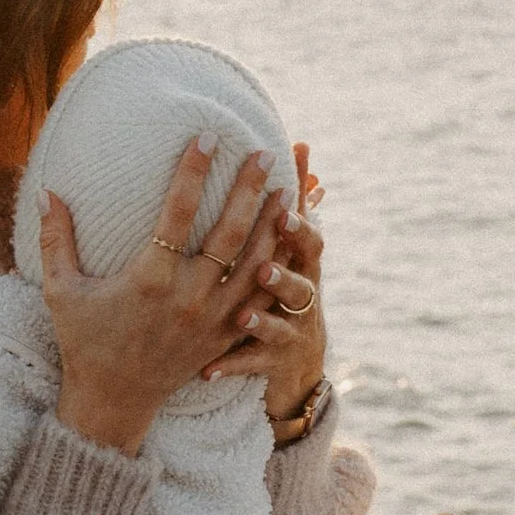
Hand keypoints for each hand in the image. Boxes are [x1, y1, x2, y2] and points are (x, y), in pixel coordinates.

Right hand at [39, 137, 293, 456]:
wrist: (114, 400)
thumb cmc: (84, 341)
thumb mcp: (61, 292)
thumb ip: (55, 240)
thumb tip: (45, 192)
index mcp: (148, 280)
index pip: (177, 213)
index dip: (193, 171)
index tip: (207, 136)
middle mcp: (187, 298)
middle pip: (229, 234)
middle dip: (248, 189)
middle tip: (263, 151)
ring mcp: (212, 320)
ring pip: (255, 264)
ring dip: (272, 225)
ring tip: (286, 189)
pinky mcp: (225, 337)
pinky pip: (261, 298)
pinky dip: (277, 269)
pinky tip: (287, 243)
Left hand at [202, 142, 328, 427]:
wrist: (294, 366)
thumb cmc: (284, 290)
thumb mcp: (293, 246)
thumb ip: (292, 200)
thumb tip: (302, 144)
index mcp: (301, 265)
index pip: (307, 237)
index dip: (301, 219)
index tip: (285, 195)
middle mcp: (301, 297)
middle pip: (300, 281)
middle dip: (286, 264)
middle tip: (270, 250)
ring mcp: (290, 331)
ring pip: (282, 322)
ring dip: (263, 317)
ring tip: (243, 314)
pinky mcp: (273, 362)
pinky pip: (253, 363)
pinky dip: (232, 365)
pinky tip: (207, 370)